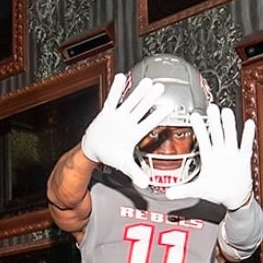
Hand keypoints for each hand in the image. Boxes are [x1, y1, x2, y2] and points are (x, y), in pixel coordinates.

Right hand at [80, 72, 166, 189]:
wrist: (94, 149)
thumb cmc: (110, 155)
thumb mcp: (123, 165)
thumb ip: (134, 173)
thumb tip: (145, 184)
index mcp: (134, 134)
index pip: (148, 123)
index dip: (158, 115)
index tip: (169, 107)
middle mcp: (129, 123)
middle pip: (141, 109)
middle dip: (150, 99)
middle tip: (161, 87)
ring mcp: (119, 116)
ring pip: (129, 102)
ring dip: (137, 92)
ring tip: (146, 81)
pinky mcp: (107, 113)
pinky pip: (112, 100)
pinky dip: (116, 90)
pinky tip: (121, 77)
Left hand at [171, 103, 254, 208]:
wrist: (234, 197)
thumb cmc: (217, 191)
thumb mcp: (199, 190)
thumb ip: (184, 190)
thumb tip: (168, 194)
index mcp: (209, 157)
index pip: (204, 139)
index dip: (199, 128)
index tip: (194, 115)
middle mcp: (220, 152)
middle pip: (217, 133)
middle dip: (214, 121)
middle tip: (211, 108)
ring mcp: (232, 154)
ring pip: (230, 136)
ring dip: (229, 125)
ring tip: (226, 112)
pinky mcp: (243, 159)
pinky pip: (246, 146)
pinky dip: (248, 135)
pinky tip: (249, 124)